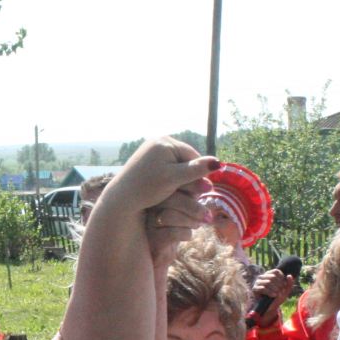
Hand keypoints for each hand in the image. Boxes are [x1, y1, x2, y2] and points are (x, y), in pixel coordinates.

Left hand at [101, 137, 217, 233]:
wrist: (121, 198)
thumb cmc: (147, 189)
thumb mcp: (174, 180)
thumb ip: (196, 171)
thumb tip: (219, 163)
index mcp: (165, 142)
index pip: (192, 157)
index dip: (200, 173)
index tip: (205, 190)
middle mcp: (158, 141)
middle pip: (184, 160)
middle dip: (191, 176)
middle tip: (197, 194)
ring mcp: (151, 149)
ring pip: (176, 164)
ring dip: (182, 178)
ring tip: (184, 193)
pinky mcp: (146, 159)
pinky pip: (166, 167)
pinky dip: (170, 178)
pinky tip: (171, 190)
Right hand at [252, 269, 295, 327]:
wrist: (271, 307)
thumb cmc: (278, 297)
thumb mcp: (285, 290)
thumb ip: (289, 283)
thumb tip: (289, 275)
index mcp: (269, 274)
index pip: (276, 271)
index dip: (282, 278)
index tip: (284, 285)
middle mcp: (262, 277)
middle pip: (273, 277)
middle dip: (279, 285)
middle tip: (281, 291)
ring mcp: (258, 282)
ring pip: (268, 282)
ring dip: (275, 289)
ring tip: (278, 294)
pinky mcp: (255, 289)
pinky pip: (263, 288)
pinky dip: (270, 292)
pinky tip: (274, 296)